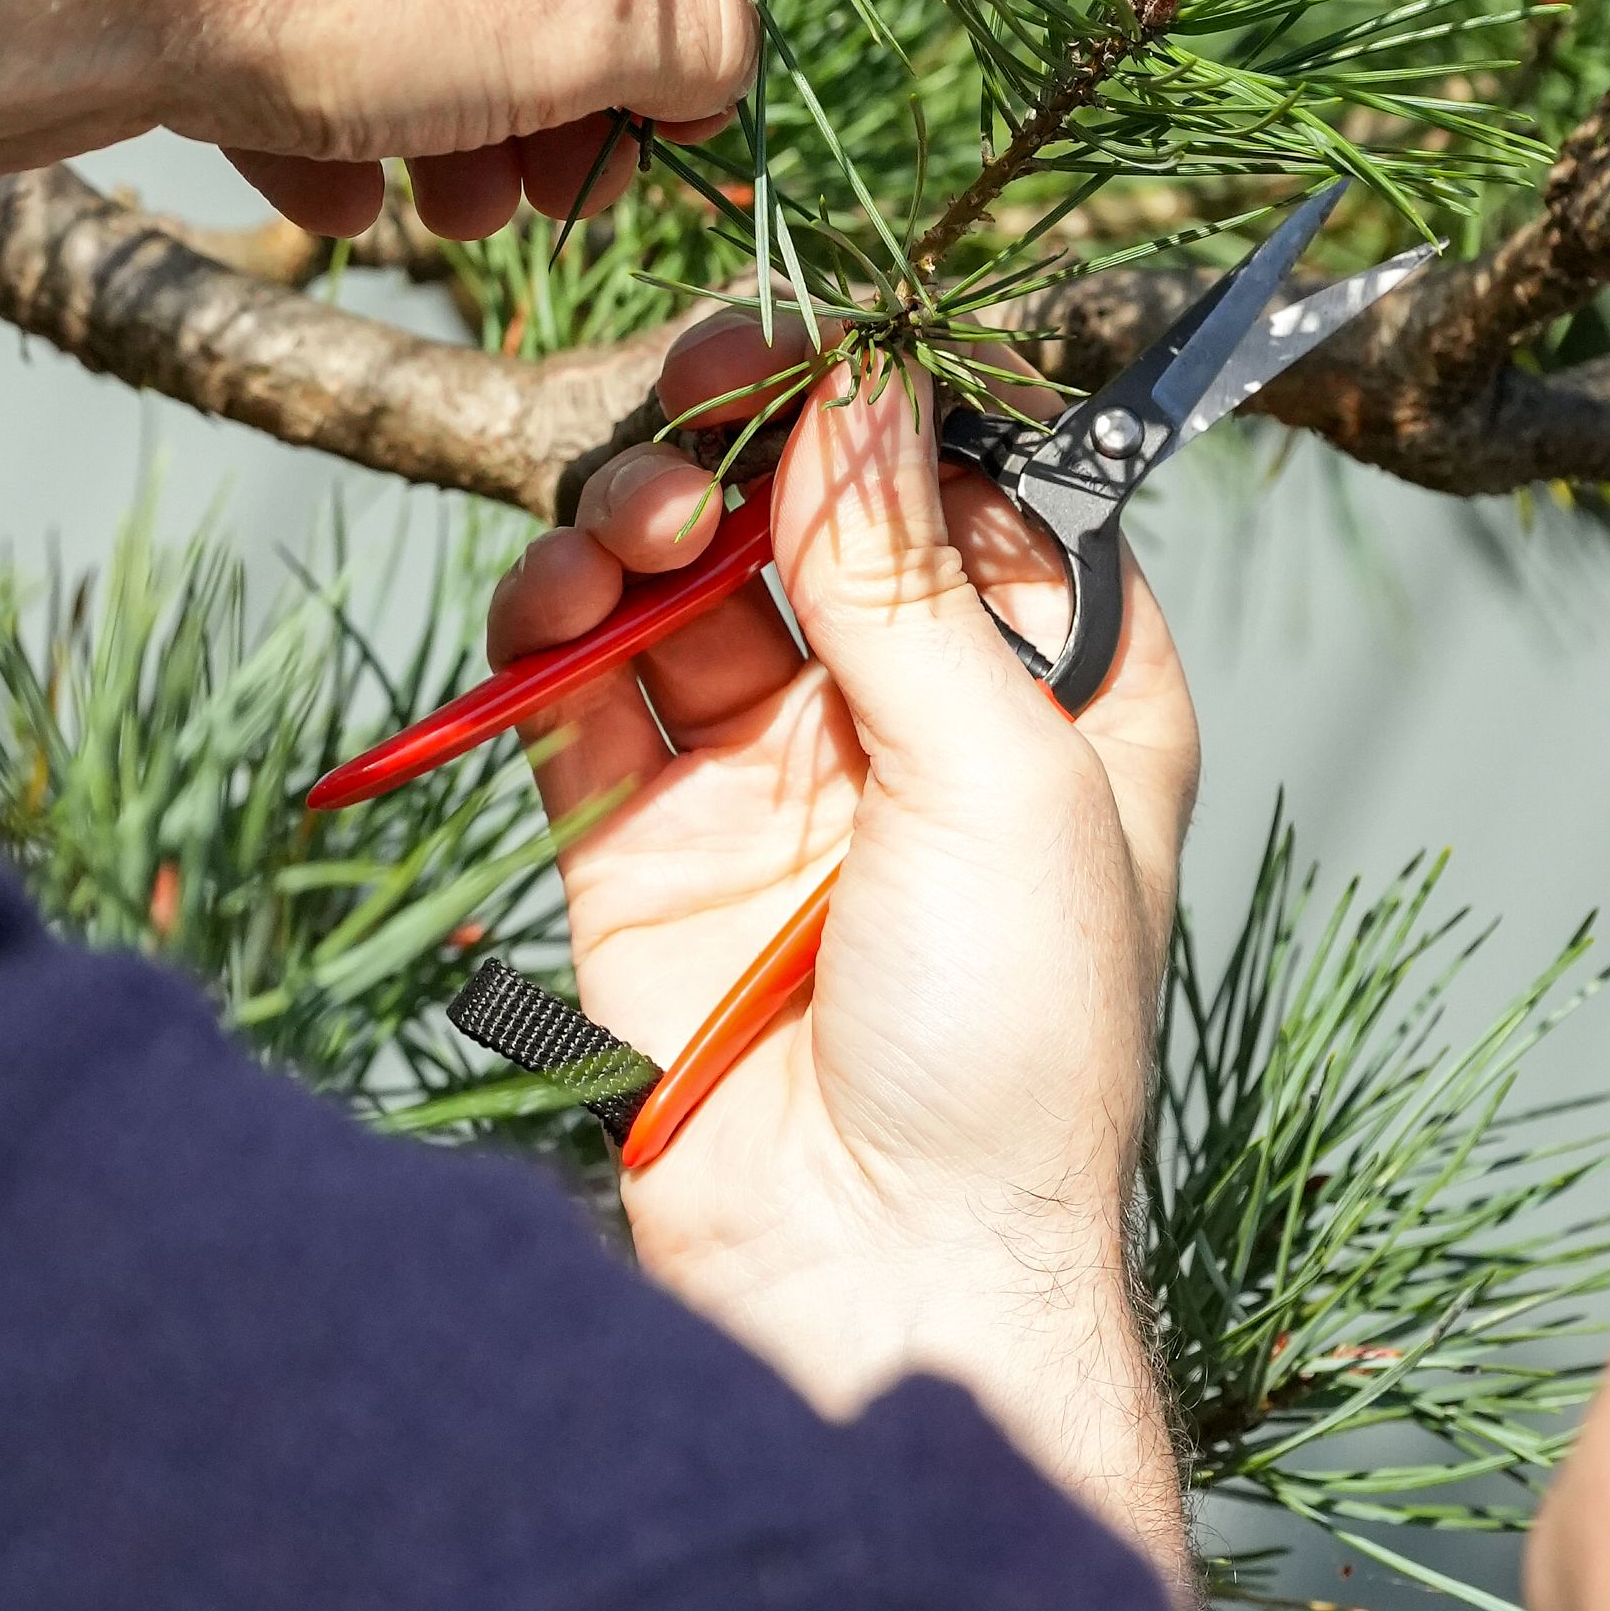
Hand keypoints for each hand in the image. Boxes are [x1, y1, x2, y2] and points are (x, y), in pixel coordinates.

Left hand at [0, 0, 752, 236]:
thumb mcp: (567, 17)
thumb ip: (693, 32)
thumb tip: (719, 50)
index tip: (668, 109)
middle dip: (567, 88)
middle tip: (562, 197)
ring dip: (463, 124)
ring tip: (451, 214)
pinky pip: (305, 17)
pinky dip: (336, 116)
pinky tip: (329, 197)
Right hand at [487, 312, 1201, 1585]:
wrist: (877, 1268)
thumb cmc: (1010, 1046)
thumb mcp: (1003, 779)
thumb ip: (907, 579)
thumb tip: (858, 384)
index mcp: (1058, 695)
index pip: (966, 490)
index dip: (883, 406)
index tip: (807, 342)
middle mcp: (914, 723)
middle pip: (804, 515)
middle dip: (740, 442)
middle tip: (695, 399)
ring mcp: (769, 782)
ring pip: (681, 584)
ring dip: (640, 521)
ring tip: (632, 532)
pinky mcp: (642, 847)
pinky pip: (580, 689)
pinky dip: (552, 623)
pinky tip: (551, 598)